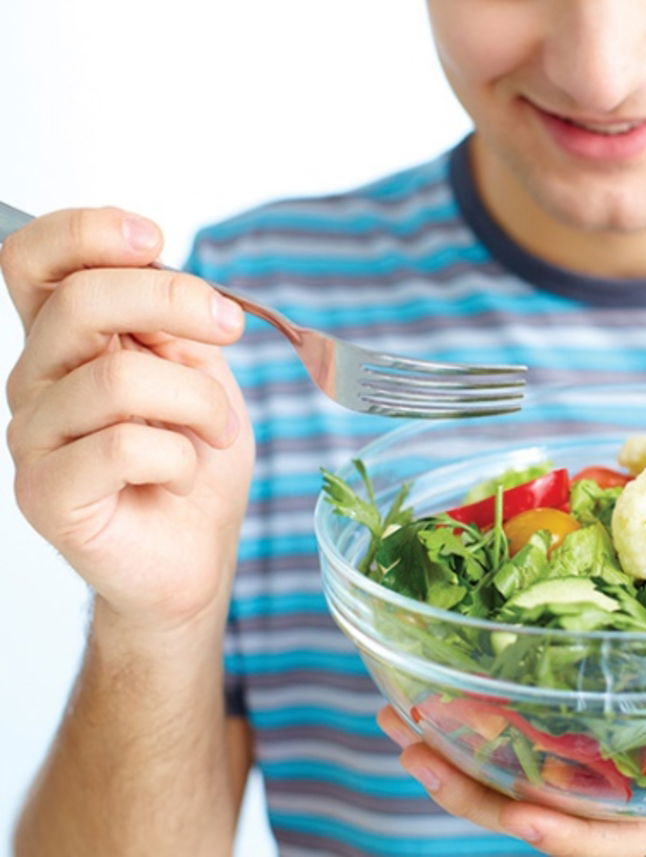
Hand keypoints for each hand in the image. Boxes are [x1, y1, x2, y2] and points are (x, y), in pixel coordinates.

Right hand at [1, 208, 253, 633]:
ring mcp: (34, 438)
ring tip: (214, 434)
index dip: (87, 230)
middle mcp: (37, 381)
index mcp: (67, 340)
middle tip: (228, 327)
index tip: (155, 237)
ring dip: (197, 403)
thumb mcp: (199, 372)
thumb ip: (173, 322)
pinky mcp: (46, 493)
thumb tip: (165, 267)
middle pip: (80, 301)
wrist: (195, 554)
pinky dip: (180, 458)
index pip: (34, 258)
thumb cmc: (194, 459)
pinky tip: (180, 476)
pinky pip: (124, 447)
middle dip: (172, 301)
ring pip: (118, 379)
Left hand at [377, 705, 645, 856]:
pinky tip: (426, 690)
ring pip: (505, 781)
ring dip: (447, 755)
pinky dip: (464, 723)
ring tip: (395, 718)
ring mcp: (583, 771)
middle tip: (417, 748)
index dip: (571, 836)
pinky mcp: (566, 737)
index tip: (526, 818)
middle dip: (474, 790)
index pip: (614, 842)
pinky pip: (507, 741)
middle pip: (534, 813)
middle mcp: (613, 798)